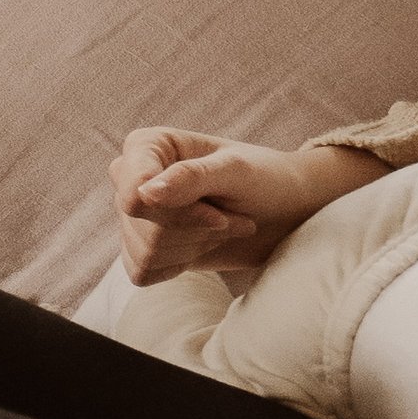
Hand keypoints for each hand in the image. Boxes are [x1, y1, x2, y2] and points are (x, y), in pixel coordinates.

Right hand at [109, 129, 375, 282]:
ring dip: (196, 245)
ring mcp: (136, 215)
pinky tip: (204, 245)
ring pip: (145, 251)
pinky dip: (180, 265)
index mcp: (147, 146)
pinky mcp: (142, 248)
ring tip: (223, 227)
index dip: (175, 211)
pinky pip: (142, 272)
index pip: (133, 191)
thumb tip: (143, 193)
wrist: (284, 213)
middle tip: (229, 216)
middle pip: (141, 225)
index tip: (217, 212)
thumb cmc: (266, 180)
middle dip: (195, 229)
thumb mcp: (236, 171)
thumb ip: (191, 177)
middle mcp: (133, 177)